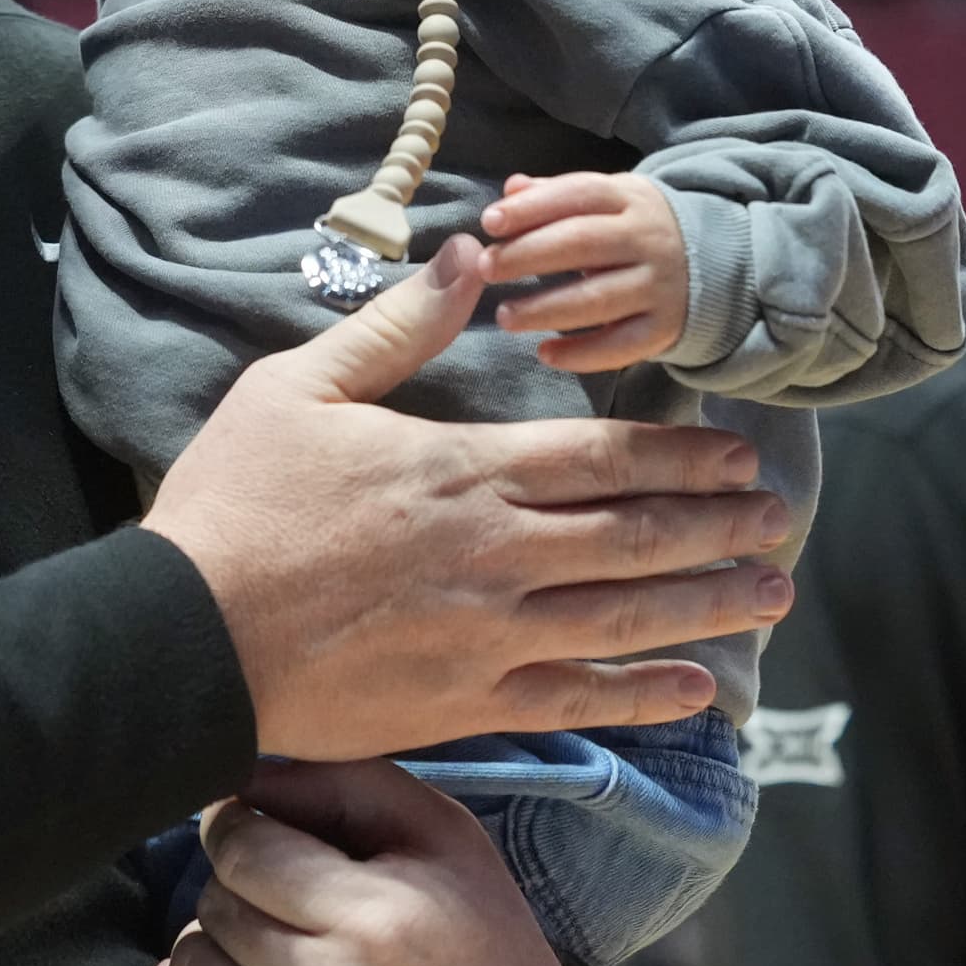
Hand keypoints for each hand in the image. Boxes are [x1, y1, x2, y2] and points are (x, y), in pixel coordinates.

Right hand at [140, 235, 790, 761]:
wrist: (184, 639)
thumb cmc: (234, 504)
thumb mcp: (299, 387)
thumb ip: (398, 327)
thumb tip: (470, 260)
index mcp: (462, 469)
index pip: (603, 458)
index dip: (682, 457)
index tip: (738, 457)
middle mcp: (497, 552)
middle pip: (637, 535)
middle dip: (719, 527)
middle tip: (780, 522)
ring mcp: (489, 636)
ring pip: (628, 617)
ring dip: (709, 603)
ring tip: (772, 596)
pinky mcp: (466, 705)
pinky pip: (578, 700)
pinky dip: (646, 696)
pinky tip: (698, 690)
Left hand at [140, 760, 586, 965]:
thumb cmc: (483, 942)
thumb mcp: (441, 837)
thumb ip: (342, 784)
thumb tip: (241, 775)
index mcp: (373, 919)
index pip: (241, 848)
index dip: (239, 829)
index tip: (256, 835)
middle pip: (214, 908)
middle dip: (237, 891)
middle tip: (280, 902)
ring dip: (210, 954)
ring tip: (259, 955)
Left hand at [483, 173, 688, 371]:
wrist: (714, 262)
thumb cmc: (634, 228)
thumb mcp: (607, 199)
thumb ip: (555, 195)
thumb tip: (510, 189)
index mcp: (629, 198)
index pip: (578, 195)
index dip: (532, 208)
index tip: (489, 222)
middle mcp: (648, 239)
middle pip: (583, 244)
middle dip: (528, 255)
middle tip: (487, 268)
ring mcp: (659, 286)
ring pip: (598, 299)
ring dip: (545, 310)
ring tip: (505, 316)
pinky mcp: (665, 328)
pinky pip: (621, 346)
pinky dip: (581, 354)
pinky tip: (544, 354)